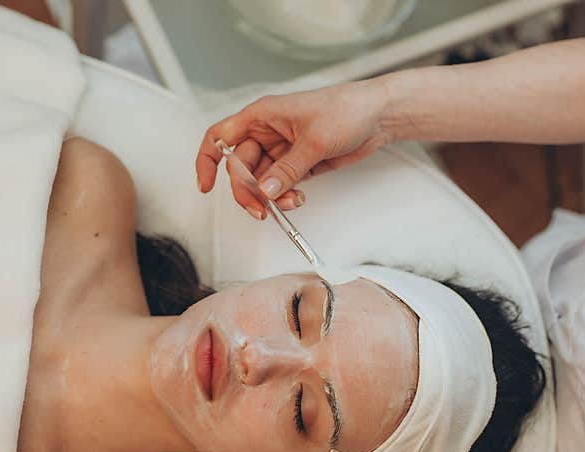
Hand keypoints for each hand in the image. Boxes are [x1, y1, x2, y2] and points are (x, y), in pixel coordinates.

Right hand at [196, 78, 392, 219]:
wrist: (378, 116)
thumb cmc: (347, 109)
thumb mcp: (314, 141)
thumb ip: (287, 169)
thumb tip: (264, 190)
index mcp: (261, 115)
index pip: (220, 137)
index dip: (207, 161)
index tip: (206, 185)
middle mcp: (267, 132)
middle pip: (240, 167)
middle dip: (247, 190)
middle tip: (260, 209)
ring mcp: (282, 150)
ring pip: (260, 180)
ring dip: (269, 196)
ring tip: (289, 202)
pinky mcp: (298, 164)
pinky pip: (280, 185)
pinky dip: (284, 196)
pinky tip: (297, 198)